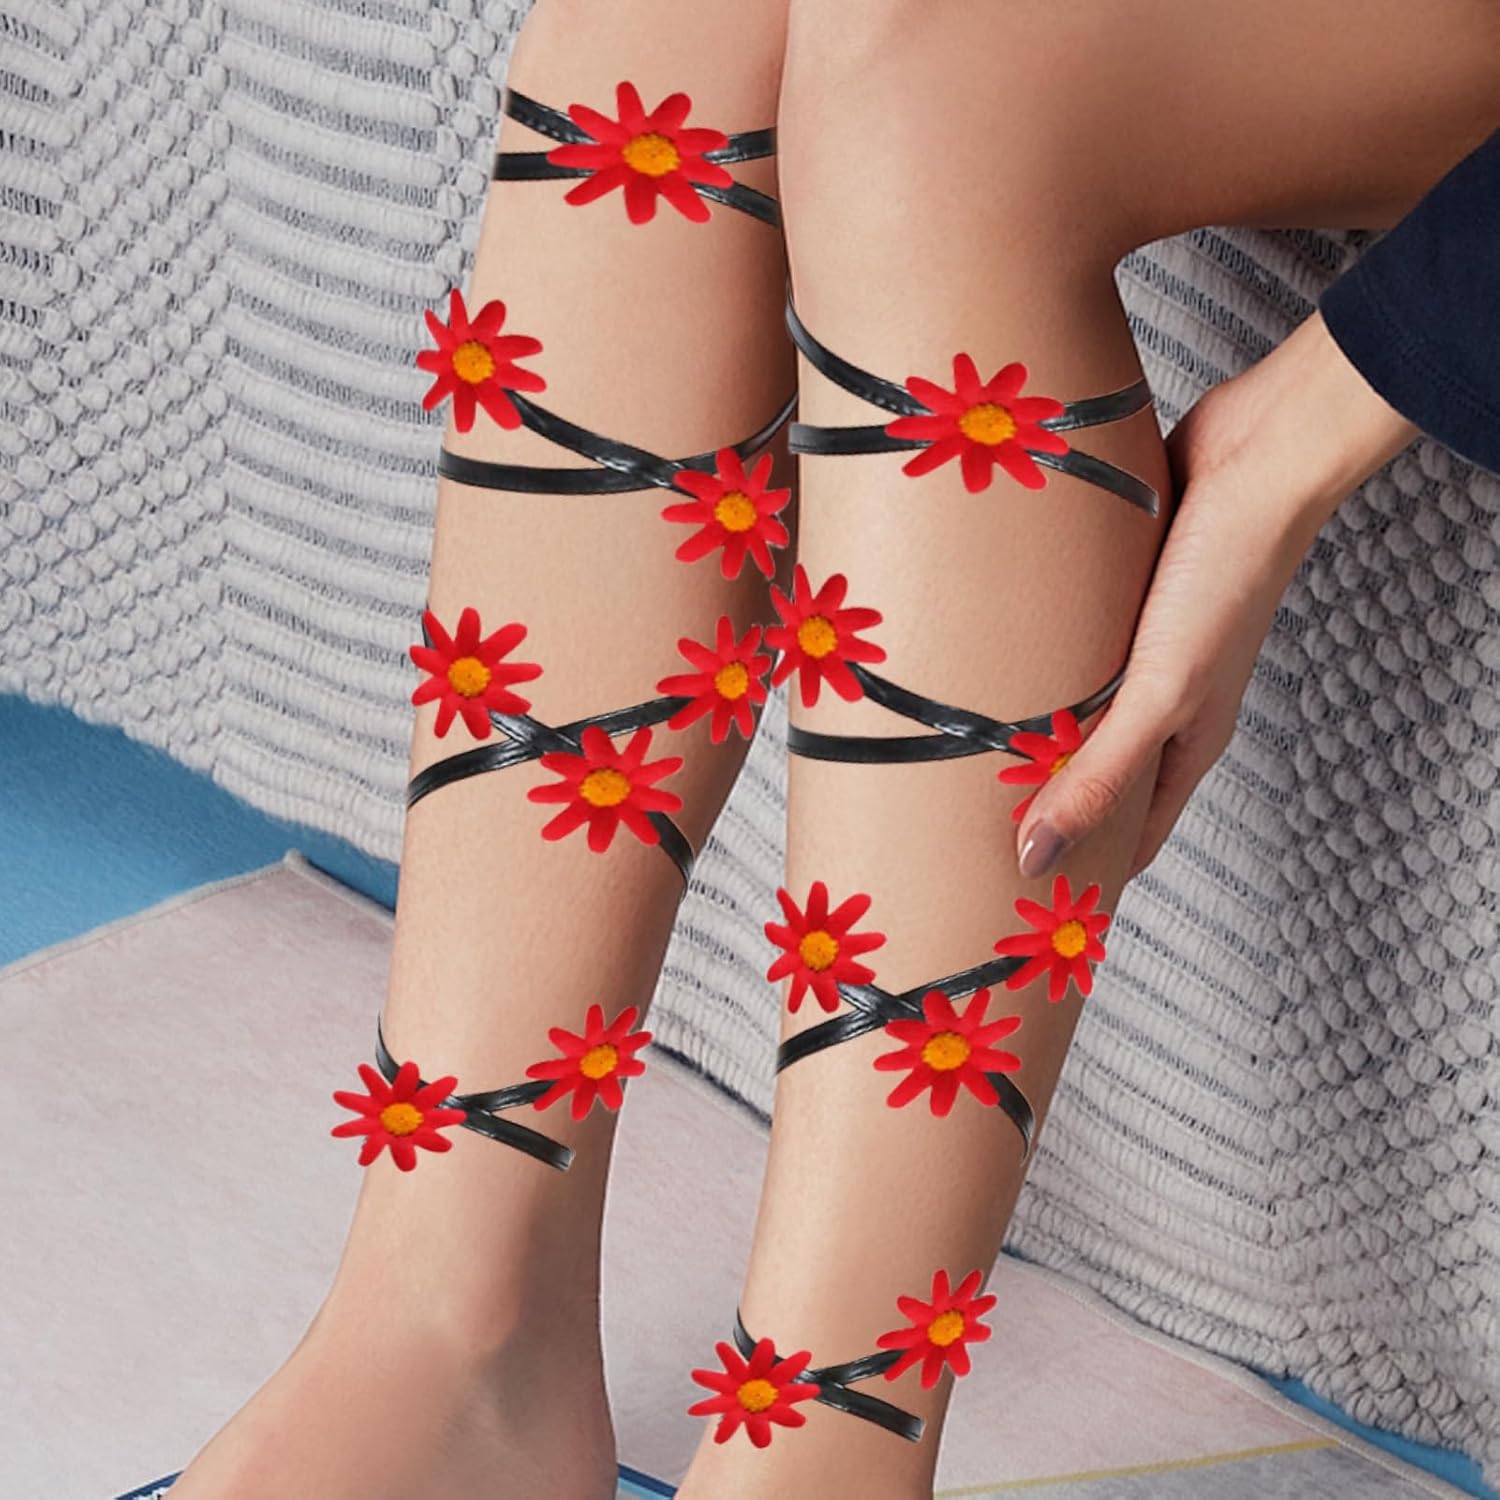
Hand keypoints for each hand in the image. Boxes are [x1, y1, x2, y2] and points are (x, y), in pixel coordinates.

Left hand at [1014, 309, 1419, 882]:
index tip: (1025, 908)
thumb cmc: (1224, 579)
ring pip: (1077, 713)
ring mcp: (1141, 650)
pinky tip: (984, 667)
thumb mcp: (1159, 694)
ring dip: (1030, 736)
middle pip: (1098, 778)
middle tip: (964, 840)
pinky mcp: (1119, 598)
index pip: (1131, 835)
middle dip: (1045, 812)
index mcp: (1185, 744)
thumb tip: (1036, 860)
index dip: (1086, 874)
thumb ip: (1098, 774)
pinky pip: (1068, 651)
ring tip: (954, 760)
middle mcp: (1164, 704)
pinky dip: (1033, 669)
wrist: (1254, 458)